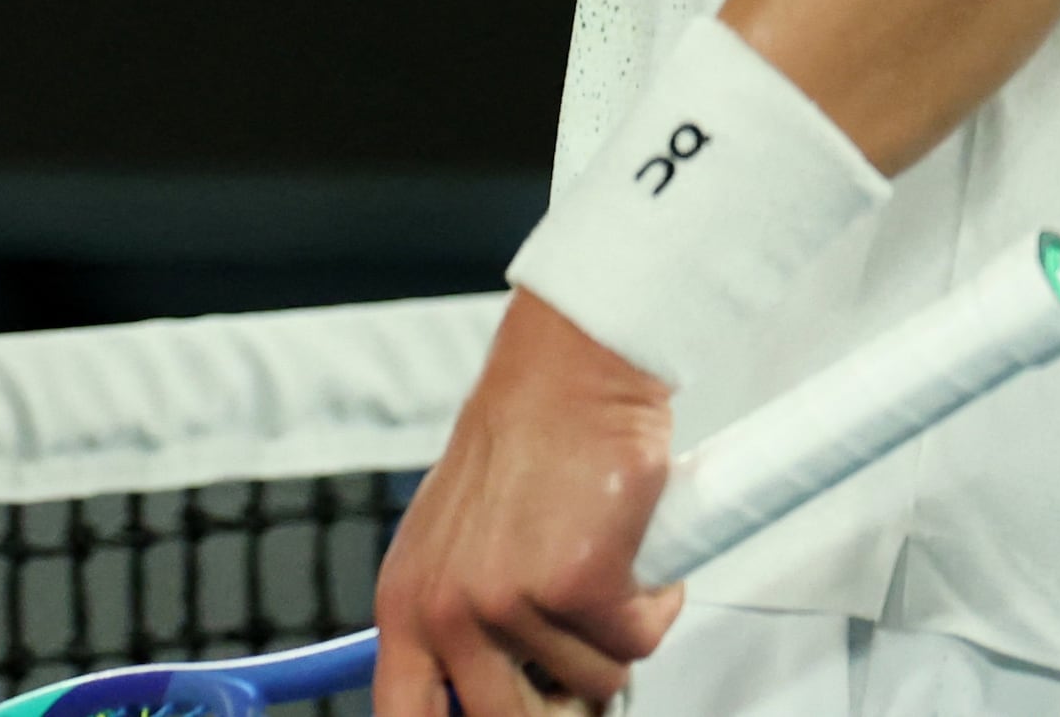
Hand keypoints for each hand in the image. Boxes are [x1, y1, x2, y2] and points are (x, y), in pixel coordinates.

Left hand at [373, 293, 684, 713]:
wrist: (567, 377)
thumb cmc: (523, 456)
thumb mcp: (456, 547)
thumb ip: (461, 627)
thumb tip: (497, 703)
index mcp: (406, 604)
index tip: (512, 714)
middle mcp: (446, 611)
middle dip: (566, 704)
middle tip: (586, 654)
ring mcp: (509, 602)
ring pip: (594, 685)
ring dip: (614, 636)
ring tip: (600, 563)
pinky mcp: (580, 586)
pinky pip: (639, 643)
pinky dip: (653, 604)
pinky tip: (631, 550)